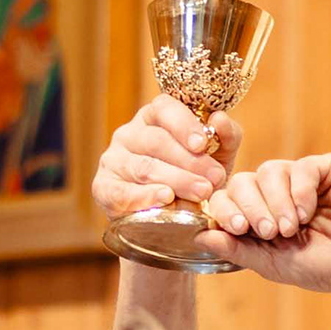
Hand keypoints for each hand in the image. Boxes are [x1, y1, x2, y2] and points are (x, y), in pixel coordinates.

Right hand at [91, 95, 234, 223]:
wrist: (172, 220)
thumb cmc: (195, 177)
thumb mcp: (218, 156)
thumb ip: (226, 136)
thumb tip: (219, 119)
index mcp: (154, 117)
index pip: (164, 108)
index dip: (183, 124)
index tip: (202, 144)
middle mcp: (129, 134)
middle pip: (156, 142)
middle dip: (189, 162)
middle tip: (214, 180)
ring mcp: (113, 160)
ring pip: (144, 168)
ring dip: (175, 180)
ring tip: (201, 193)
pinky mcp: (103, 187)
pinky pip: (121, 191)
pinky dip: (144, 196)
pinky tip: (165, 199)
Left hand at [204, 152, 330, 317]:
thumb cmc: (320, 267)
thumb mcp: (271, 263)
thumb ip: (236, 248)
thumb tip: (198, 235)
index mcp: (257, 213)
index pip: (226, 198)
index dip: (225, 209)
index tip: (237, 228)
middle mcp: (274, 191)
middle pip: (243, 181)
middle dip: (251, 208)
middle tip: (269, 232)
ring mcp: (300, 177)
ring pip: (269, 171)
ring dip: (277, 202)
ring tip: (294, 227)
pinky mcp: (327, 168)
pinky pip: (301, 167)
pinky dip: (300, 190)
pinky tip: (309, 212)